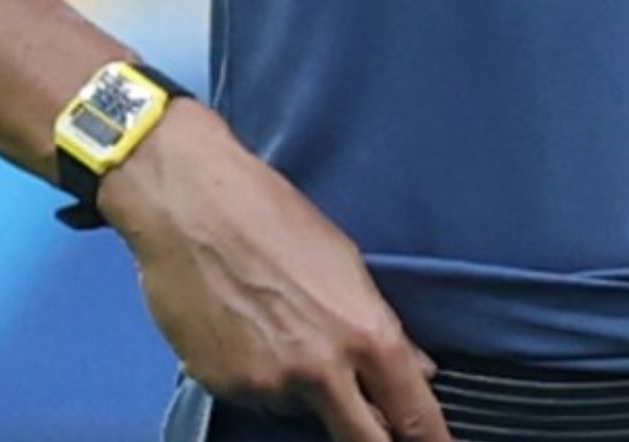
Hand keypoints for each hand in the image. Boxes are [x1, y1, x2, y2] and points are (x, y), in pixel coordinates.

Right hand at [101, 104, 448, 441]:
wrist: (195, 210)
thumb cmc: (278, 224)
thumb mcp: (350, 269)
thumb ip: (384, 330)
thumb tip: (418, 370)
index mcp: (366, 336)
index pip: (413, 413)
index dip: (434, 441)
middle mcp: (321, 371)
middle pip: (364, 440)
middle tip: (384, 434)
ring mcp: (268, 387)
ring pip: (306, 414)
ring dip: (312, 396)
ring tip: (290, 335)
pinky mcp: (224, 388)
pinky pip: (261, 400)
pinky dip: (267, 382)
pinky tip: (254, 336)